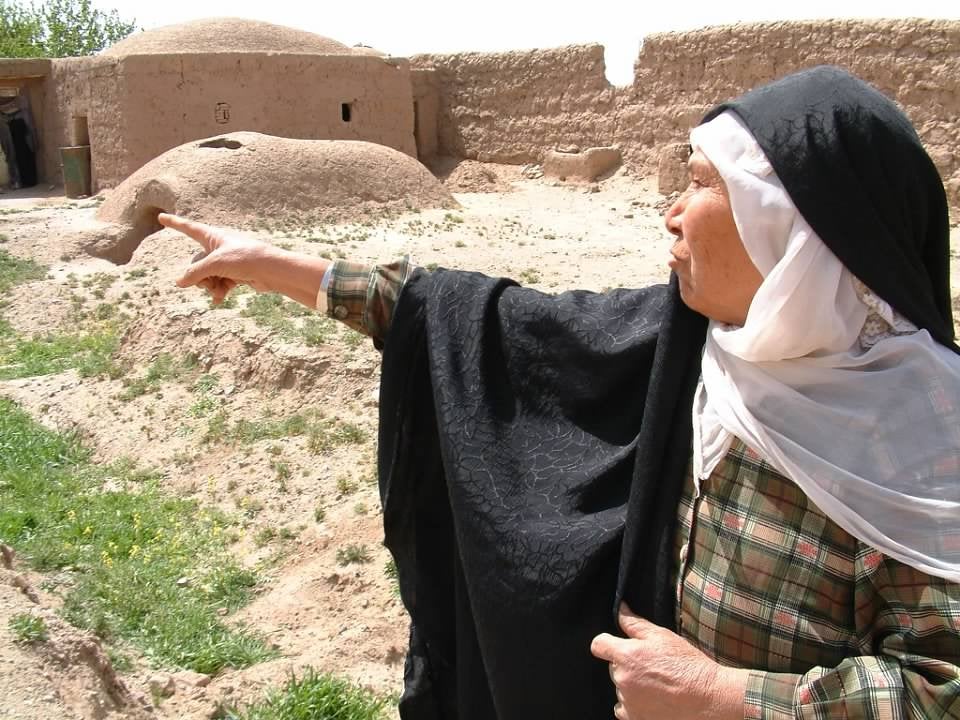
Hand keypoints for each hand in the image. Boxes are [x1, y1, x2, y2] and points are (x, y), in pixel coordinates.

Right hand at [160, 213, 274, 303]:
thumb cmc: (245, 259)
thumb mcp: (215, 264)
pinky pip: (219, 283)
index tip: (161, 217)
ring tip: (217, 291)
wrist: (271, 271)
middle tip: (207, 282)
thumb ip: (195, 273)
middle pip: (196, 262)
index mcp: (213, 236)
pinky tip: (219, 299)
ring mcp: (226, 261)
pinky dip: (218, 290)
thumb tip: (180, 283)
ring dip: (209, 285)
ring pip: (207, 275)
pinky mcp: (235, 274)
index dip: (174, 223)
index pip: (188, 228)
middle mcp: (218, 247)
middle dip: (199, 276)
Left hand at [590, 603, 747, 719]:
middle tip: (651, 665)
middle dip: (626, 663)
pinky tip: (652, 698)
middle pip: (613, 666)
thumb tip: (620, 609)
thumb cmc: (687, 665)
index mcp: (625, 655)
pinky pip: (623, 708)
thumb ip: (634, 623)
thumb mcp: (661, 636)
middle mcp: (622, 679)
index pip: (598, 645)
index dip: (606, 643)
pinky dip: (633, 703)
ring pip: (621, 686)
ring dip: (632, 684)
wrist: (707, 697)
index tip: (616, 645)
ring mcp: (627, 701)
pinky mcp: (635, 718)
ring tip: (657, 683)